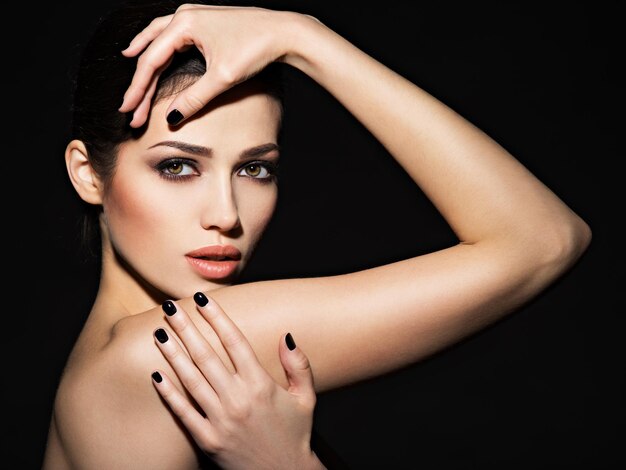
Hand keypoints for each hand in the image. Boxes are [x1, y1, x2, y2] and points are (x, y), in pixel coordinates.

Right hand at [118, 3, 294, 127]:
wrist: (284, 32)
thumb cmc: (256, 49)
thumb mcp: (222, 78)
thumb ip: (194, 98)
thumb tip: (171, 119)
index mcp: (184, 24)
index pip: (151, 61)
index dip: (138, 90)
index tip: (128, 111)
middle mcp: (185, 15)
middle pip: (151, 51)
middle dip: (140, 82)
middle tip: (128, 107)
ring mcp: (195, 15)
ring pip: (158, 37)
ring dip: (144, 55)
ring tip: (127, 62)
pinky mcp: (205, 22)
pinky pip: (172, 34)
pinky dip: (160, 45)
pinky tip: (157, 50)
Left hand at [151, 292, 325, 469]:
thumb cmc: (295, 435)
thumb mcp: (306, 398)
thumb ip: (298, 365)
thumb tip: (287, 336)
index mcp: (261, 385)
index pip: (235, 342)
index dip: (217, 317)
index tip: (202, 299)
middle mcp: (239, 399)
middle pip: (207, 355)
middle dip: (187, 328)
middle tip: (171, 307)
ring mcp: (221, 420)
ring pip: (192, 380)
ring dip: (173, 354)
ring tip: (160, 332)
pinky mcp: (208, 440)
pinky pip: (184, 413)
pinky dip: (169, 394)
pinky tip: (157, 375)